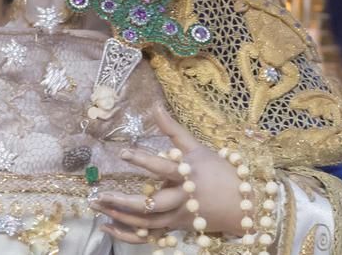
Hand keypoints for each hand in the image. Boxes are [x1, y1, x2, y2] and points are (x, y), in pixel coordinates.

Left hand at [94, 105, 247, 243]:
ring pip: (147, 223)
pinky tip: (108, 227)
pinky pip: (150, 235)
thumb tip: (155, 106)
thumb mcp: (198, 147)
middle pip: (152, 205)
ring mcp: (179, 217)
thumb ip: (173, 129)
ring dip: (120, 217)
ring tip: (97, 206)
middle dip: (124, 202)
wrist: (245, 206)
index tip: (122, 152)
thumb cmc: (220, 171)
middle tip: (100, 194)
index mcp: (188, 175)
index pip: (163, 167)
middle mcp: (182, 199)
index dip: (143, 161)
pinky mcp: (176, 228)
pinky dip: (128, 235)